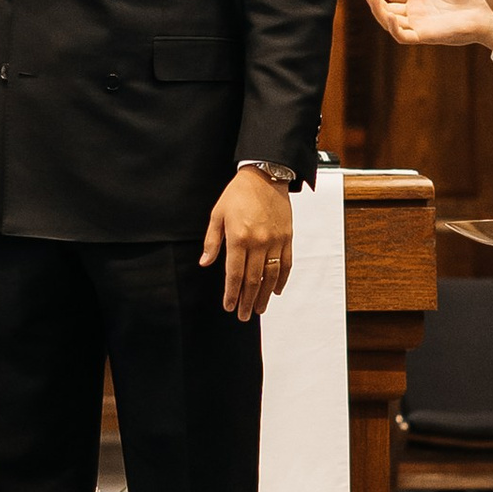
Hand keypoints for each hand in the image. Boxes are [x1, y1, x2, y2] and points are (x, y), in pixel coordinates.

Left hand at [202, 167, 294, 320]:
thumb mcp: (217, 214)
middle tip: (244, 315)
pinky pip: (286, 264)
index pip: (235, 274)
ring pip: (271, 276)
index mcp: (238, 237)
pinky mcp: (287, 238)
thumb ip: (212, 241)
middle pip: (253, 280)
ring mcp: (275, 241)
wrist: (265, 175)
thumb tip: (205, 262)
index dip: (232, 293)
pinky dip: (282, 279)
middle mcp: (259, 242)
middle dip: (248, 300)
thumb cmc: (238, 193)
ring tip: (259, 308)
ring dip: (265, 295)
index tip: (229, 306)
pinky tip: (276, 290)